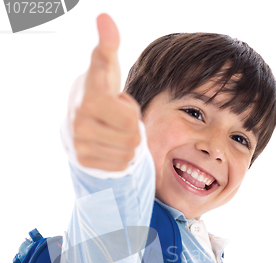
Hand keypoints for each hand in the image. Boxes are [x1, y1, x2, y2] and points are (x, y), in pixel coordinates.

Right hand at [70, 14, 140, 170]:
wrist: (79, 116)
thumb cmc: (101, 89)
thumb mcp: (106, 66)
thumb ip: (108, 44)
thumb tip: (105, 18)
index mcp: (89, 100)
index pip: (130, 120)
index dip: (130, 110)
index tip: (117, 100)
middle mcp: (80, 124)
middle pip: (133, 139)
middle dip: (132, 127)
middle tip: (117, 118)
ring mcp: (80, 145)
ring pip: (128, 154)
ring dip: (128, 143)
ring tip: (114, 129)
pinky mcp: (84, 162)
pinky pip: (121, 166)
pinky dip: (122, 157)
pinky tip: (111, 143)